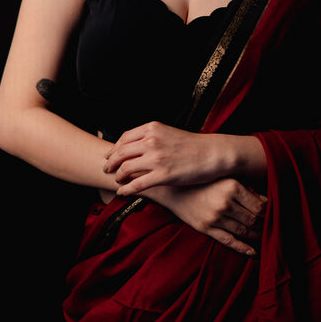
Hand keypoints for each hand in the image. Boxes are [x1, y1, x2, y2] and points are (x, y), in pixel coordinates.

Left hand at [104, 121, 227, 195]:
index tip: (110, 155)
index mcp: (152, 128)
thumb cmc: (194, 145)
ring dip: (117, 176)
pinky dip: (126, 189)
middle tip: (107, 169)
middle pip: (120, 153)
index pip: (124, 138)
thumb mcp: (169, 133)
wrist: (213, 153)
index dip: (114, 148)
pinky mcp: (163, 175)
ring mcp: (156, 158)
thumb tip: (136, 146)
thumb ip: (152, 137)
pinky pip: (137, 184)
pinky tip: (123, 192)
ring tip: (117, 180)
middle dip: (110, 162)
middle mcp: (151, 141)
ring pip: (125, 168)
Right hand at [149, 179, 267, 256]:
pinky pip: (229, 241)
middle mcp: (225, 203)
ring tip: (265, 236)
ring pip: (244, 232)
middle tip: (273, 227)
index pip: (260, 206)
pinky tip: (253, 251)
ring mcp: (215, 218)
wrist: (172, 187)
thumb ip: (246, 187)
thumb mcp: (226, 176)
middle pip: (254, 220)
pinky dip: (243, 248)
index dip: (270, 212)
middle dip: (265, 225)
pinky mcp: (206, 228)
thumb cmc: (202, 179)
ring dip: (257, 236)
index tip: (275, 213)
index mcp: (232, 186)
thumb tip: (266, 201)